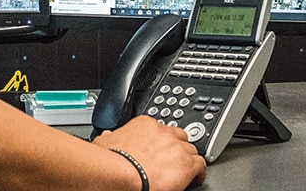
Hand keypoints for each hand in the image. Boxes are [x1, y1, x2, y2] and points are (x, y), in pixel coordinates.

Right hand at [92, 115, 206, 190]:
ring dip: (187, 161)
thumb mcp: (104, 142)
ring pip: (191, 151)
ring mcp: (176, 147)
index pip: (160, 130)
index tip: (158, 150)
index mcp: (145, 124)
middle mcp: (163, 132)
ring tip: (182, 172)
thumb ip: (109, 137)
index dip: (161, 142)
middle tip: (172, 161)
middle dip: (177, 148)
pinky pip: (200, 166)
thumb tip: (106, 136)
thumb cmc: (111, 160)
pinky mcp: (187, 164)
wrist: (120, 173)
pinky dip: (198, 174)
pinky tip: (194, 180)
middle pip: (179, 137)